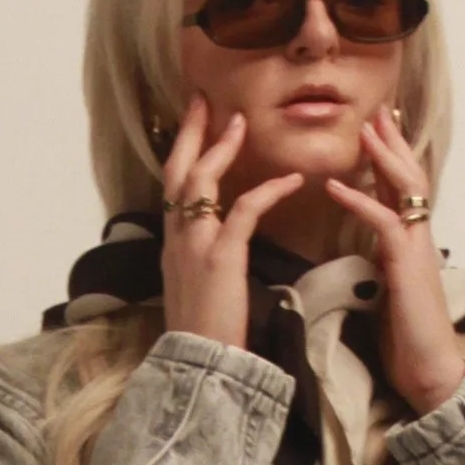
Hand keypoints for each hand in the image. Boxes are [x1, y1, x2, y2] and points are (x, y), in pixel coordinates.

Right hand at [159, 96, 303, 350]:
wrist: (200, 363)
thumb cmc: (204, 332)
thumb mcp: (195, 288)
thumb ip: (201, 260)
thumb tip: (215, 246)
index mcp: (172, 243)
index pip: (172, 186)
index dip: (183, 153)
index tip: (194, 125)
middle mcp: (177, 236)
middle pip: (177, 169)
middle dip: (191, 132)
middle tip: (203, 100)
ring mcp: (195, 244)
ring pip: (201, 180)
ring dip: (222, 147)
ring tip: (241, 123)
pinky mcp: (221, 256)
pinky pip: (244, 210)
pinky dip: (268, 191)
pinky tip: (292, 181)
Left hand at [324, 109, 464, 417]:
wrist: (429, 371)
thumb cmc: (406, 339)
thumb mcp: (388, 291)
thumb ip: (381, 264)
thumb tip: (368, 250)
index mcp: (411, 242)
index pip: (402, 189)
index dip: (391, 157)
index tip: (377, 129)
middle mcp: (419, 237)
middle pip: (410, 175)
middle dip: (393, 141)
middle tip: (378, 108)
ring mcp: (417, 249)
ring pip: (405, 189)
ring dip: (384, 156)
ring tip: (366, 128)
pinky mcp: (407, 266)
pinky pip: (383, 223)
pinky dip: (359, 201)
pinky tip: (335, 187)